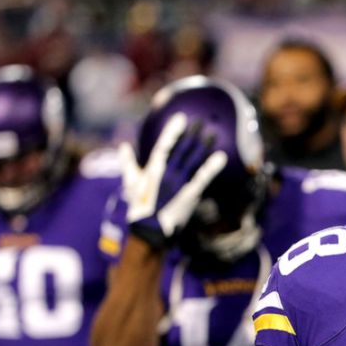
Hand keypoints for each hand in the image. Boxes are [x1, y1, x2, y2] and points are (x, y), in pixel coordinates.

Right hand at [119, 112, 226, 247]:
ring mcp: (179, 182)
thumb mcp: (131, 182)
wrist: (151, 227)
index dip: (173, 131)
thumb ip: (128, 163)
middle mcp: (167, 172)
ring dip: (203, 146)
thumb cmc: (140, 205)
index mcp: (153, 168)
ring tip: (213, 133)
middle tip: (201, 121)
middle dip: (192, 134)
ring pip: (193, 160)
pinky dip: (212, 166)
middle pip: (182, 149)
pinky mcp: (190, 193)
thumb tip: (123, 147)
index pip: (164, 144)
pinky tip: (222, 157)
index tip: (181, 117)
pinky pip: (203, 176)